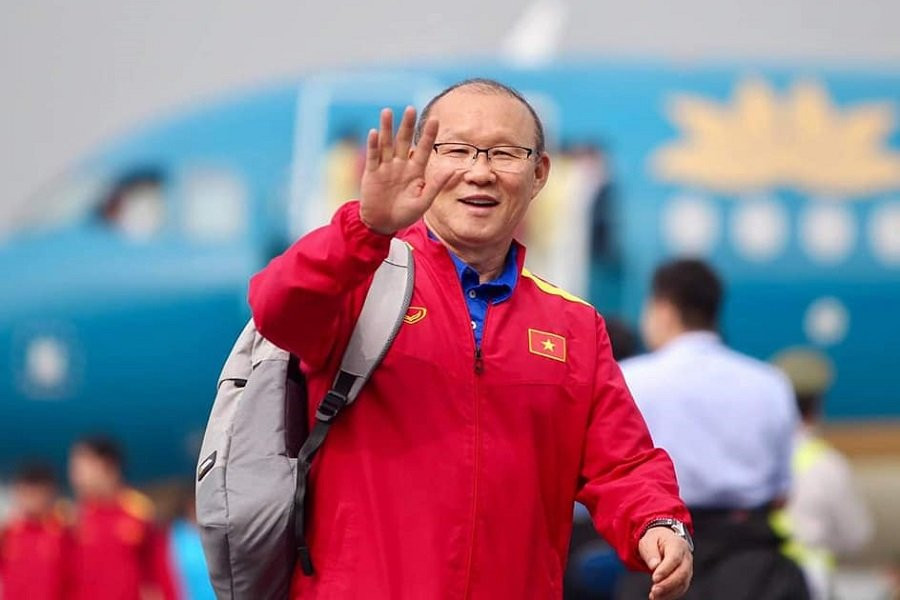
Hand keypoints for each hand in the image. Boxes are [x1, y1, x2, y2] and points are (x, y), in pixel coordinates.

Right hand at [359, 106, 455, 234]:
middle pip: (404, 141)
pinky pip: (373, 156)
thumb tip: (454, 168)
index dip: (429, 135)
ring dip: (387, 128)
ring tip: (387, 111)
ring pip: (387, 144)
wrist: (383, 224)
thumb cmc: (405, 214)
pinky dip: (373, 145)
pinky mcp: (372, 173)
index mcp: (416, 171)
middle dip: (407, 125)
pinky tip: (374, 132)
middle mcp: (401, 165)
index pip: (423, 149)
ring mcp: (386, 167)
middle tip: (411, 109)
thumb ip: (437, 184)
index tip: (435, 119)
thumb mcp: (424, 201)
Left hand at [638, 527, 692, 599]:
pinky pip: (680, 589)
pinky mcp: (685, 578)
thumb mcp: (648, 541)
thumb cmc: (656, 541)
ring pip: (682, 583)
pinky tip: (659, 597)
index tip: (654, 578)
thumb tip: (654, 566)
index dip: (665, 569)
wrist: (665, 541)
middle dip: (668, 584)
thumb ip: (651, 553)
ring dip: (669, 592)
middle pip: (682, 573)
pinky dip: (670, 595)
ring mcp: (688, 569)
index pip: (674, 558)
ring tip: (654, 596)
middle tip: (654, 590)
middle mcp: (686, 558)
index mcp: (677, 544)